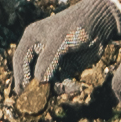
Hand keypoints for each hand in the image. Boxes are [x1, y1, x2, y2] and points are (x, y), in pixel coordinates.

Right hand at [3, 0, 120, 91]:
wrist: (100, 23)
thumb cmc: (76, 25)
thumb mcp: (60, 40)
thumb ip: (48, 59)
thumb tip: (38, 80)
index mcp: (32, 38)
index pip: (20, 59)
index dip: (20, 75)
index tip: (22, 90)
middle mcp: (40, 50)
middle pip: (32, 73)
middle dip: (37, 86)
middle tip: (42, 98)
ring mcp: (52, 60)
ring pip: (46, 81)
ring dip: (56, 88)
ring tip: (70, 88)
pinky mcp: (65, 68)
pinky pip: (60, 82)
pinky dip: (67, 87)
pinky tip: (77, 87)